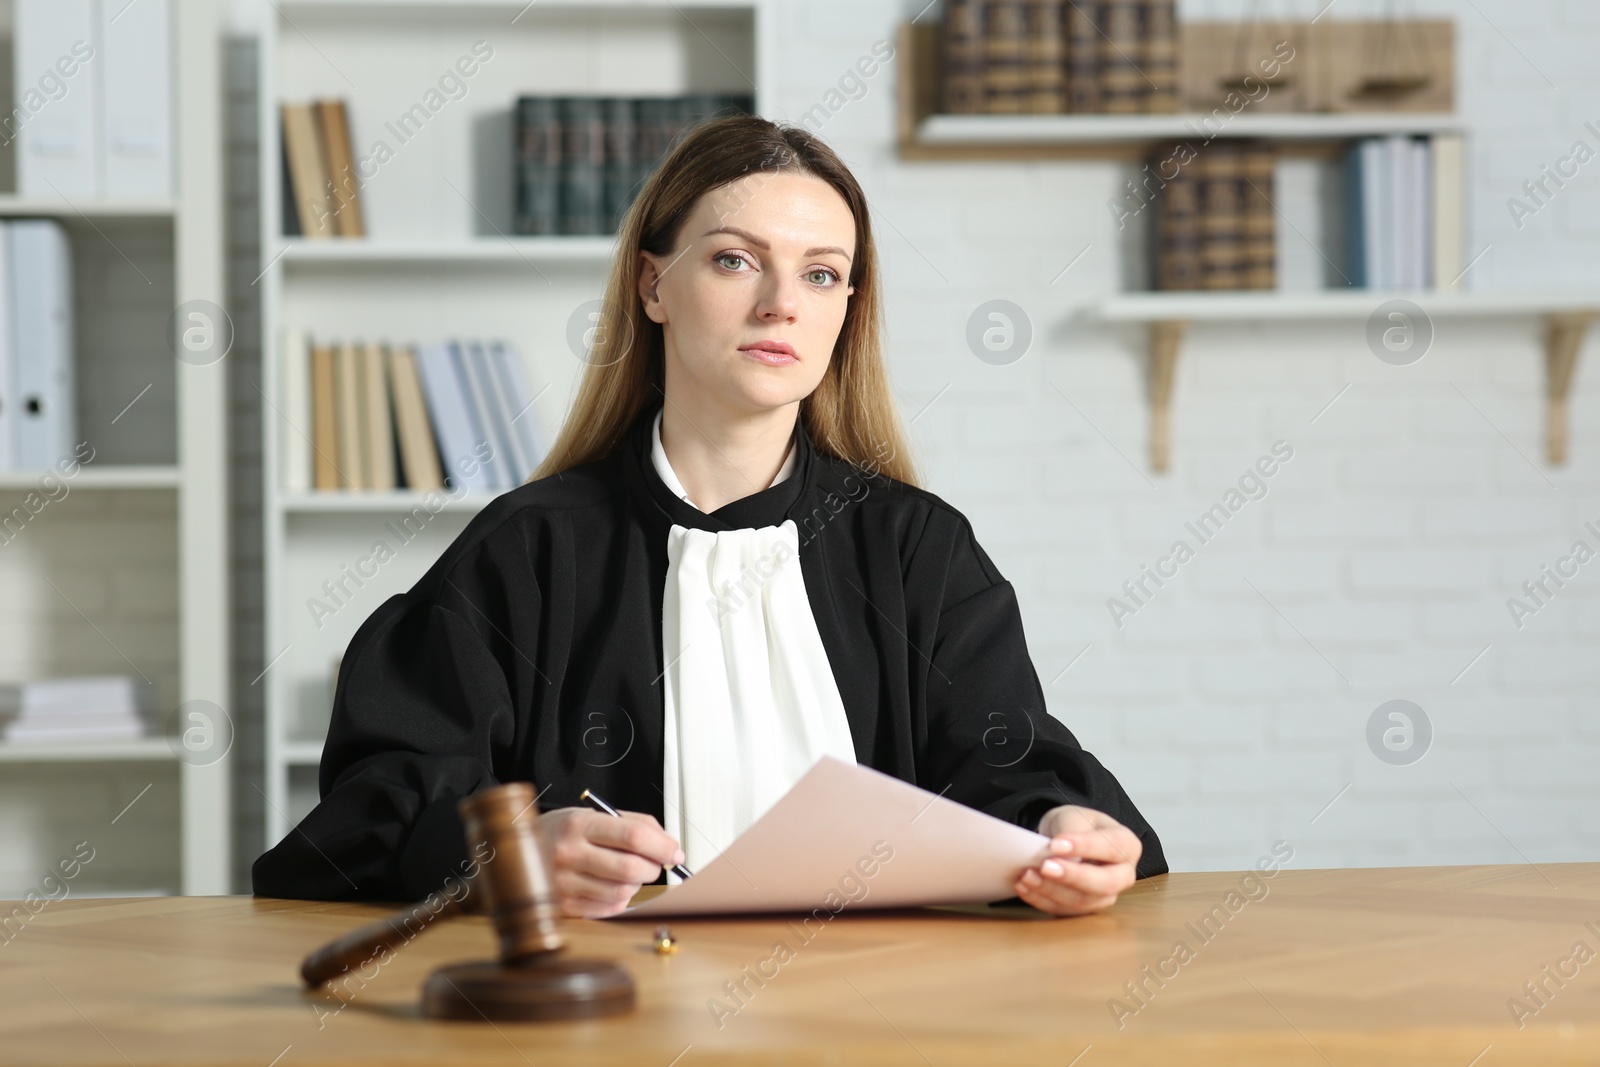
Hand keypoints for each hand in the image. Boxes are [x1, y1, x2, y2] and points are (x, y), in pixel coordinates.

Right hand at [536, 807, 685, 918]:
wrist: (514, 851)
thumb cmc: (562, 832)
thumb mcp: (592, 815)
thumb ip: (633, 824)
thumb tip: (669, 843)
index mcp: (579, 825)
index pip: (633, 836)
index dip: (662, 846)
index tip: (675, 852)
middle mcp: (569, 854)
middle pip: (631, 869)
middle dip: (654, 869)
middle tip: (656, 865)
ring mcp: (564, 883)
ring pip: (622, 892)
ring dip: (637, 886)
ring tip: (630, 875)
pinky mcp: (563, 906)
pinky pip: (608, 909)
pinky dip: (620, 900)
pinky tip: (613, 887)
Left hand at [1014, 805, 1141, 915]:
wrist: (1070, 837)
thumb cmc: (1078, 825)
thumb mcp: (1075, 816)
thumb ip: (1071, 830)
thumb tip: (1062, 856)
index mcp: (1127, 845)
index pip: (1111, 847)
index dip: (1084, 847)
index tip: (1056, 843)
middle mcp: (1123, 875)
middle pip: (1104, 883)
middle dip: (1071, 877)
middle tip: (1044, 866)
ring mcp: (1105, 896)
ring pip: (1082, 902)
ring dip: (1051, 890)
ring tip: (1027, 874)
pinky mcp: (1084, 908)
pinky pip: (1064, 911)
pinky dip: (1040, 900)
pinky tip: (1023, 886)